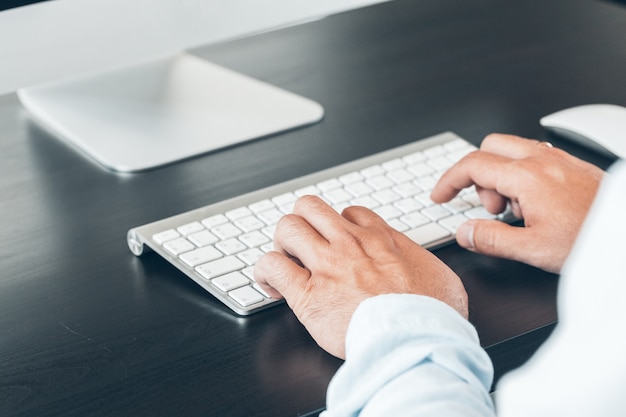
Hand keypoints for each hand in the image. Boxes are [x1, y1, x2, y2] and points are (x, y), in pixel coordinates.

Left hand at [254, 195, 467, 358]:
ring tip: (286, 262)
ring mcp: (326, 265)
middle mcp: (350, 245)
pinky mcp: (307, 294)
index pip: (350, 213)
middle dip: (303, 223)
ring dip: (282, 243)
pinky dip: (266, 272)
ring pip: (288, 227)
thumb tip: (418, 264)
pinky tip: (271, 285)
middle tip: (305, 246)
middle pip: (311, 207)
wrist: (416, 340)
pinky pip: (272, 266)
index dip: (338, 226)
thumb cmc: (431, 317)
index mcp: (381, 240)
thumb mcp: (441, 278)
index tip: (337, 243)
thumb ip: (421, 263)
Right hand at [431, 133, 603, 272]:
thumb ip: (491, 239)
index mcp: (528, 177)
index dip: (449, 181)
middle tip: (487, 206)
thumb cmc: (591, 239)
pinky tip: (534, 204)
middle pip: (489, 147)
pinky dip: (521, 175)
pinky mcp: (572, 165)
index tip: (440, 195)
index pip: (472, 165)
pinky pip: (534, 156)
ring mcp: (559, 159)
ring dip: (500, 175)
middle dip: (477, 174)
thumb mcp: (533, 250)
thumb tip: (465, 232)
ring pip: (511, 150)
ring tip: (514, 211)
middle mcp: (542, 160)